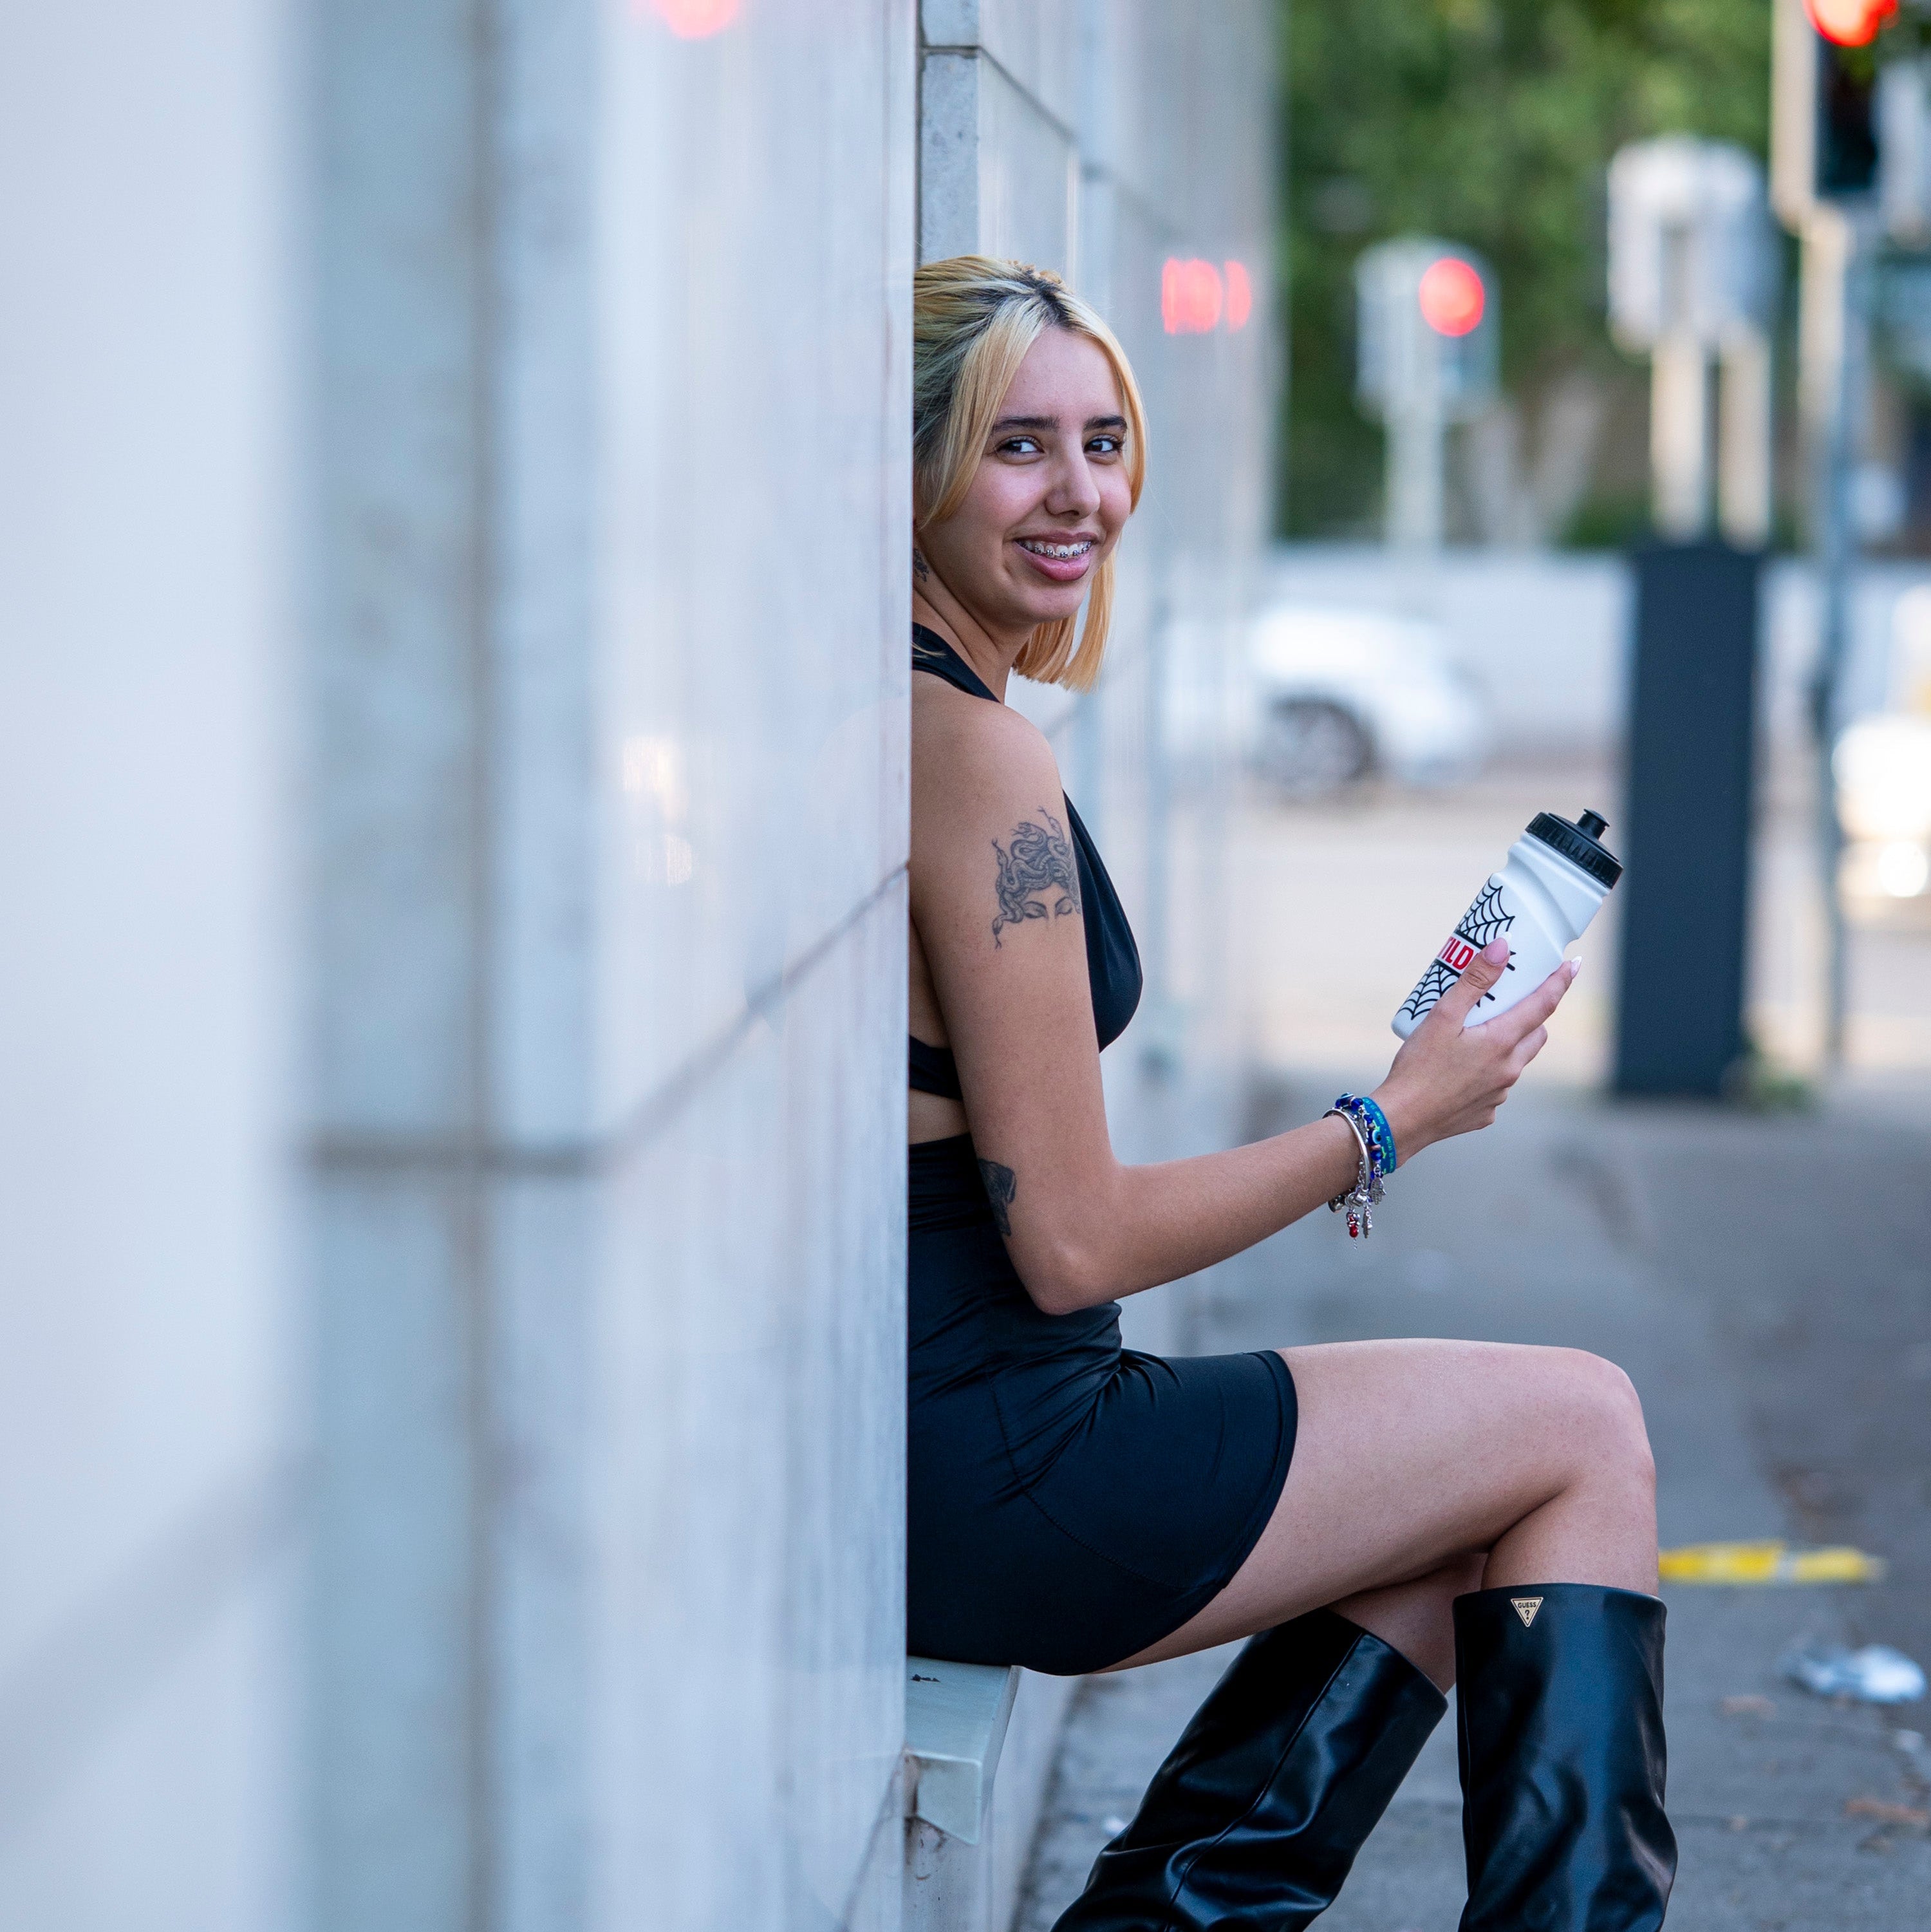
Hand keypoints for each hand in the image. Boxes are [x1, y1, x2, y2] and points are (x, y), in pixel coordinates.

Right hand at [1371, 940, 1578, 1158]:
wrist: (1401, 1120)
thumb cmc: (1418, 1067)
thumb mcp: (1442, 1016)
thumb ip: (1474, 980)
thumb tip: (1503, 946)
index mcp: (1502, 1042)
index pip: (1544, 1005)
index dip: (1560, 982)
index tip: (1573, 965)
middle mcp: (1509, 1069)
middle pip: (1536, 1033)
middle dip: (1532, 1014)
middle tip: (1510, 1000)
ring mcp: (1500, 1094)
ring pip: (1515, 1060)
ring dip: (1507, 1044)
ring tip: (1474, 1036)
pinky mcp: (1486, 1112)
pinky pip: (1496, 1085)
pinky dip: (1487, 1072)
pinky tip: (1459, 1070)